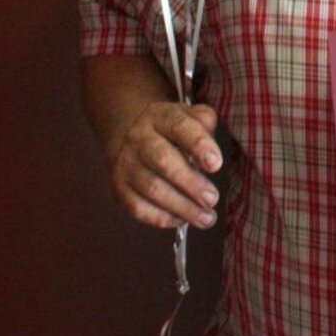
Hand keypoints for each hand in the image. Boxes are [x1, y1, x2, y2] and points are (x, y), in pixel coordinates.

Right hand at [108, 100, 222, 230]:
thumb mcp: (187, 115)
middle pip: (163, 160)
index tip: (216, 164)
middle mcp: (139, 138)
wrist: (127, 133)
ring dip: (181, 207)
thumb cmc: (169, 128)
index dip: (199, 145)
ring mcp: (126, 164)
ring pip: (151, 188)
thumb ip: (204, 123)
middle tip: (212, 198)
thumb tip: (211, 148)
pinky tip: (182, 220)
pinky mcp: (119, 187)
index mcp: (160, 116)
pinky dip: (161, 218)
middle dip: (190, 182)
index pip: (179, 127)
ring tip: (205, 218)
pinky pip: (138, 208)